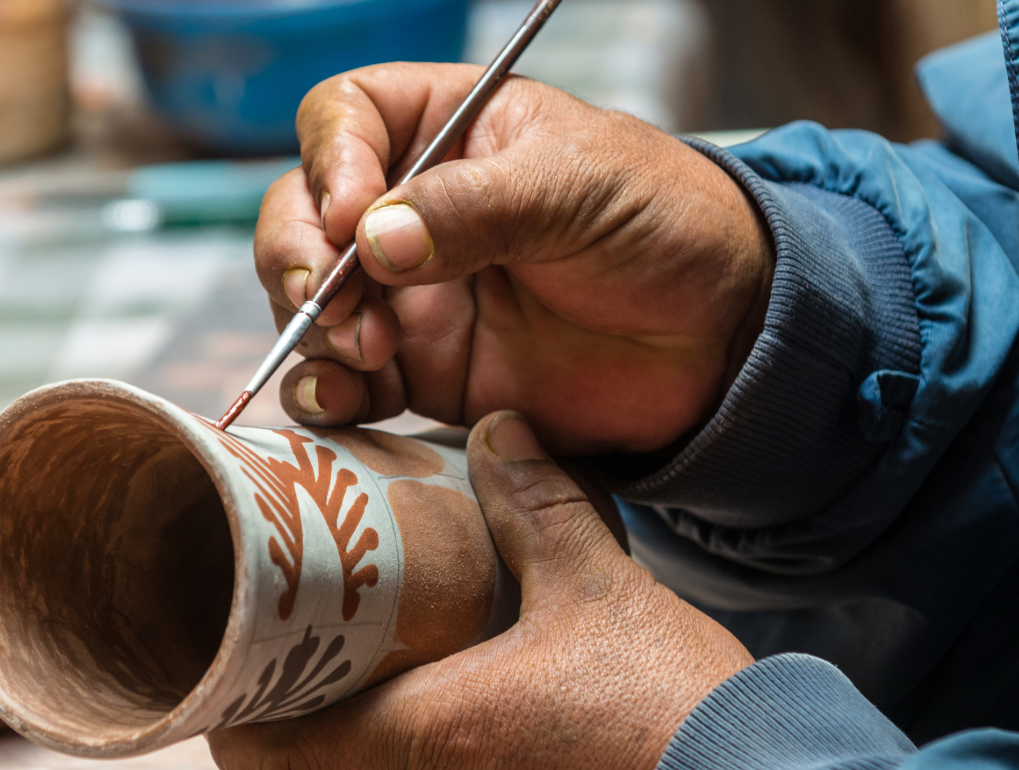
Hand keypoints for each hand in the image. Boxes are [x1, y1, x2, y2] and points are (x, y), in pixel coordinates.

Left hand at [206, 411, 753, 769]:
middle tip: (292, 662)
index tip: (231, 671)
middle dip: (288, 731)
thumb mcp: (595, 585)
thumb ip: (534, 506)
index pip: (277, 757)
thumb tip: (497, 429)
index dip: (239, 721)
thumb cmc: (669, 704)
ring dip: (347, 759)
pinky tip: (443, 729)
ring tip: (358, 684)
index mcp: (426, 738)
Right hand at [257, 63, 772, 455]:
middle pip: (302, 216)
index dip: (329, 162)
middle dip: (297, 256)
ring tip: (367, 350)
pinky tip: (342, 401)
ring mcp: (411, 295)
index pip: (345, 118)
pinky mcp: (425, 371)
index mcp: (447, 131)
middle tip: (331, 298)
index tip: (352, 214)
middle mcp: (412, 210)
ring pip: (310, 303)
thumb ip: (475, 208)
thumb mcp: (577, 186)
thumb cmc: (664, 224)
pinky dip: (326, 396)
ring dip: (313, 330)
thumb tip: (371, 238)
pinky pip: (347, 385)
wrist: (721, 338)